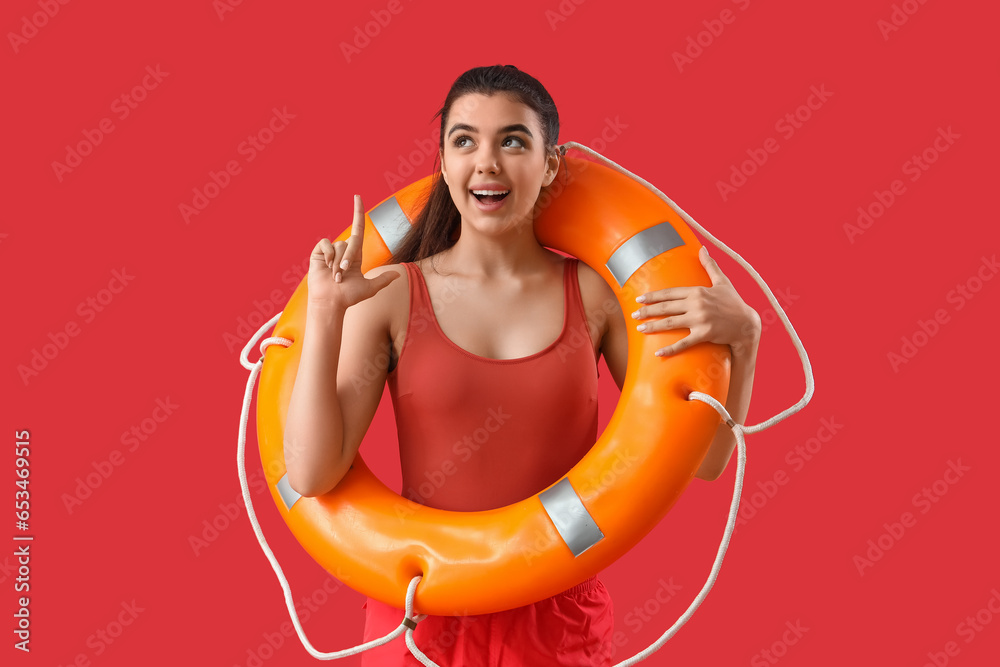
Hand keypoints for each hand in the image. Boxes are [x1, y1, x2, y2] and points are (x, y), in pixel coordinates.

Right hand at [306, 195, 399, 310]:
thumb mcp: (370, 288)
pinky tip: (326, 266)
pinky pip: (326, 244)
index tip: (358, 197)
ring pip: (339, 245)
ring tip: (335, 276)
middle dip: (348, 258)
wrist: (331, 303)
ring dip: (338, 263)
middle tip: (342, 275)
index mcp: (355, 255)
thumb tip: (398, 275)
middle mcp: (343, 251)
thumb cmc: (349, 297)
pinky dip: (328, 255)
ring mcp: (330, 252)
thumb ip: (383, 279)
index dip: (358, 213)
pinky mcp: (318, 253)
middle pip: (351, 241)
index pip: (358, 229)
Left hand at [630, 246, 760, 356]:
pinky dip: (670, 349)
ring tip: (640, 329)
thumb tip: (703, 248)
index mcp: (697, 291)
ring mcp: (700, 319)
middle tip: (634, 315)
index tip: (640, 298)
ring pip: (670, 323)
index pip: (670, 293)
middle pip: (666, 307)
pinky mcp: (704, 334)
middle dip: (648, 311)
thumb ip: (710, 265)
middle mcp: (696, 304)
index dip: (653, 296)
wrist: (747, 324)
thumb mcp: (722, 282)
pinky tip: (658, 352)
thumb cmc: (734, 302)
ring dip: (653, 326)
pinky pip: (684, 343)